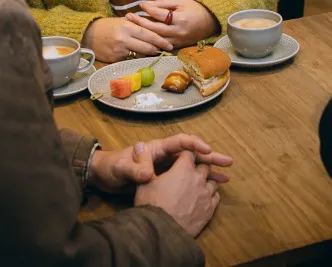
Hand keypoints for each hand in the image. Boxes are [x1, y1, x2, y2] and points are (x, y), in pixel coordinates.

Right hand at [85, 16, 174, 61]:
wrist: (88, 34)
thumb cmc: (108, 26)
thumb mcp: (123, 21)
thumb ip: (137, 25)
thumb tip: (154, 30)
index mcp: (128, 27)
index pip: (149, 34)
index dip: (161, 41)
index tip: (170, 45)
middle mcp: (124, 39)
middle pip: (147, 47)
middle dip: (158, 49)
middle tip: (166, 50)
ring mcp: (119, 50)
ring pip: (140, 54)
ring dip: (148, 54)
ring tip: (154, 52)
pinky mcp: (115, 59)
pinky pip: (130, 59)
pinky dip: (135, 57)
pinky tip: (138, 55)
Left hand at [92, 136, 232, 193]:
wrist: (103, 178)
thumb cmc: (112, 168)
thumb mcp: (121, 168)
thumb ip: (134, 169)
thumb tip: (147, 173)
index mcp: (157, 149)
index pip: (180, 142)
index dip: (195, 144)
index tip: (208, 150)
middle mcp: (165, 156)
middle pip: (191, 154)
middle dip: (210, 157)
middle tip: (228, 162)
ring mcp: (166, 168)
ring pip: (192, 167)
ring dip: (208, 172)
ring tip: (226, 178)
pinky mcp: (165, 180)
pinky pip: (186, 180)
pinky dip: (198, 183)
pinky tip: (208, 190)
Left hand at [129, 0, 218, 47]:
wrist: (210, 22)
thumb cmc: (194, 9)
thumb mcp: (180, 2)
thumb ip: (163, 4)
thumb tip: (146, 5)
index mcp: (181, 19)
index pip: (161, 14)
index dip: (150, 9)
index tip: (140, 4)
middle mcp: (178, 32)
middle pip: (155, 29)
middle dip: (140, 23)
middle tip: (129, 16)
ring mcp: (178, 41)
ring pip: (156, 39)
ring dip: (143, 33)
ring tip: (131, 26)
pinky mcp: (177, 46)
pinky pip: (161, 45)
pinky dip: (150, 40)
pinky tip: (141, 36)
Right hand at [134, 152, 222, 237]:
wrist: (161, 230)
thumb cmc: (151, 204)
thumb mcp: (145, 183)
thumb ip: (148, 168)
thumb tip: (142, 154)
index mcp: (183, 168)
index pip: (190, 153)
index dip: (186, 155)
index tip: (183, 158)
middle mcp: (198, 178)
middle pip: (205, 166)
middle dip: (199, 167)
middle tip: (192, 172)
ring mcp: (206, 194)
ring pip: (213, 182)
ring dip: (207, 181)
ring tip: (200, 185)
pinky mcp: (209, 209)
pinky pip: (216, 197)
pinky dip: (212, 195)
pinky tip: (206, 198)